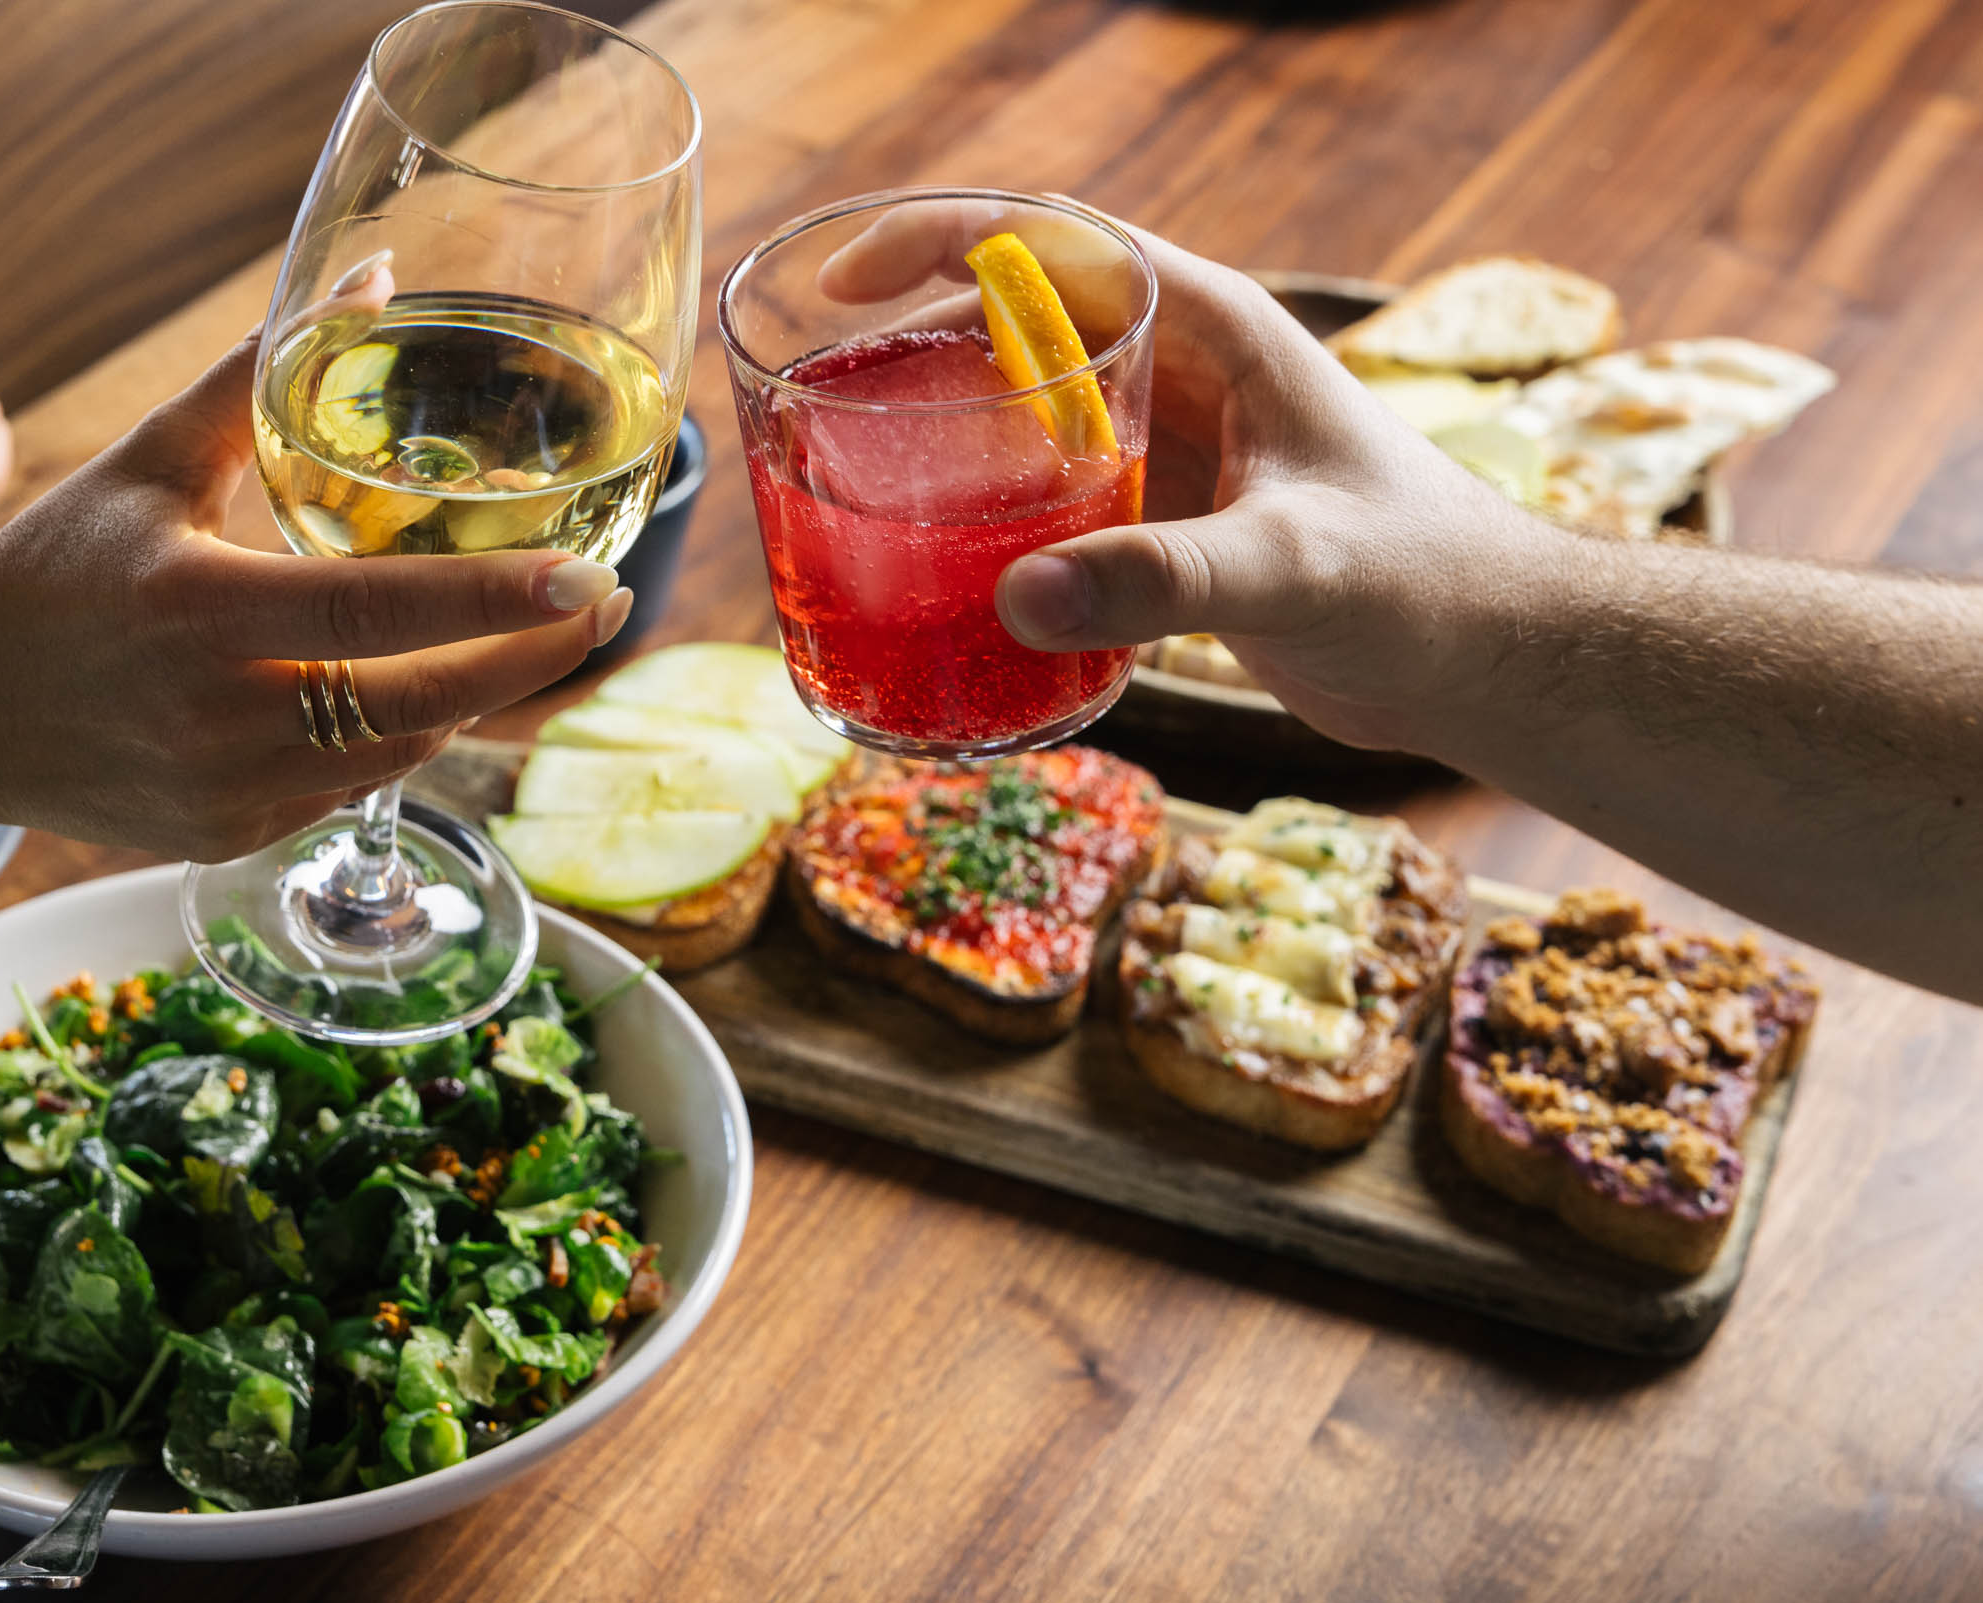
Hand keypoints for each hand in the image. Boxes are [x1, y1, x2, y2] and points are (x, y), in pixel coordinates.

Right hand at [0, 328, 631, 858]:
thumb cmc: (53, 572)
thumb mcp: (144, 462)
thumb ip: (255, 374)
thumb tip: (369, 282)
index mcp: (199, 612)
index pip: (380, 610)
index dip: (495, 600)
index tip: (590, 577)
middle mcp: (218, 718)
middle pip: (421, 703)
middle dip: (529, 658)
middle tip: (606, 602)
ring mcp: (227, 793)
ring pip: (400, 752)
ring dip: (470, 695)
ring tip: (531, 632)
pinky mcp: (230, 838)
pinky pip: (352, 787)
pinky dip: (396, 737)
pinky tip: (419, 685)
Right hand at [822, 203, 1561, 752]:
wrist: (1490, 658)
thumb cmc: (1426, 584)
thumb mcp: (1293, 568)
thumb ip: (1164, 581)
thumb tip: (1021, 598)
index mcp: (1215, 329)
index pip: (1058, 243)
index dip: (943, 239)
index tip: (846, 281)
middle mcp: (1182, 374)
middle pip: (1017, 324)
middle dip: (911, 347)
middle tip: (817, 402)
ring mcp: (1170, 450)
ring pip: (1026, 415)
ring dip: (942, 438)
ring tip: (850, 484)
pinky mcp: (1167, 528)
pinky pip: (1050, 499)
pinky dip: (987, 521)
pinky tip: (936, 572)